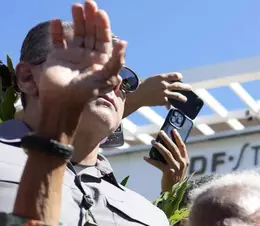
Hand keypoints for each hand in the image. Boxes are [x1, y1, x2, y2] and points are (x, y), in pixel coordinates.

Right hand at [39, 1, 124, 137]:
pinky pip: (58, 41)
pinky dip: (56, 32)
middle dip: (91, 19)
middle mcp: (89, 57)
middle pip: (91, 33)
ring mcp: (73, 56)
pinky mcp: (58, 58)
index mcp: (102, 61)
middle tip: (89, 3)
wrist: (62, 103)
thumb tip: (124, 43)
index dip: (103, 26)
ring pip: (77, 34)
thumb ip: (115, 62)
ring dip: (77, 20)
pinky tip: (55, 21)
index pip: (104, 39)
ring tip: (76, 6)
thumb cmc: (86, 93)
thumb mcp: (105, 78)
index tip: (101, 13)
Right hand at [124, 72, 190, 114]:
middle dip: (185, 87)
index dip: (178, 76)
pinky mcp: (163, 100)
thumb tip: (171, 83)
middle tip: (190, 88)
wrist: (137, 95)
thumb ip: (162, 81)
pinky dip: (169, 105)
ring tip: (185, 99)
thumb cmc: (144, 86)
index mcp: (161, 77)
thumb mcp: (153, 80)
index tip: (181, 77)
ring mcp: (164, 93)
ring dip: (182, 97)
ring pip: (177, 95)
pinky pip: (169, 102)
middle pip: (178, 86)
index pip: (174, 75)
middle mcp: (164, 85)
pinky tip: (169, 107)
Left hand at [144, 130, 188, 192]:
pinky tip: (145, 157)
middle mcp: (182, 163)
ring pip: (167, 153)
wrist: (173, 192)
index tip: (173, 130)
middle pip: (173, 148)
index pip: (182, 147)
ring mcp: (175, 168)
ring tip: (152, 141)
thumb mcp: (178, 168)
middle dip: (166, 139)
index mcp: (185, 161)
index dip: (178, 138)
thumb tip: (163, 146)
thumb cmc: (174, 178)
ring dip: (159, 146)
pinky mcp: (168, 172)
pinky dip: (151, 160)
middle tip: (160, 132)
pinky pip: (158, 164)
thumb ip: (174, 158)